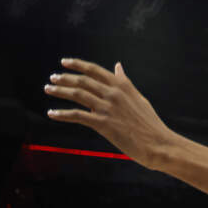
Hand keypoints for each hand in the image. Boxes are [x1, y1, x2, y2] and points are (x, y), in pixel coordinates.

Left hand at [45, 58, 177, 170]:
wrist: (159, 144)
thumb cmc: (150, 124)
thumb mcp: (139, 98)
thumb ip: (125, 82)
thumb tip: (117, 66)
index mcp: (122, 86)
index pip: (95, 70)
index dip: (77, 64)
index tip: (64, 62)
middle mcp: (113, 94)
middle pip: (82, 81)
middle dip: (64, 78)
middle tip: (52, 78)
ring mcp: (108, 108)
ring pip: (77, 94)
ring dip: (59, 91)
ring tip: (48, 89)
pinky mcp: (104, 124)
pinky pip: (78, 115)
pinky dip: (62, 114)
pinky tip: (52, 113)